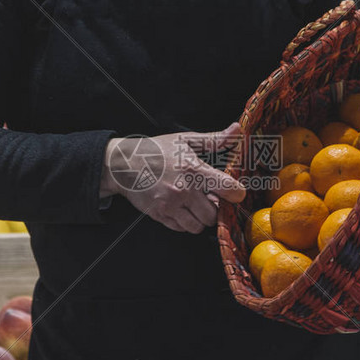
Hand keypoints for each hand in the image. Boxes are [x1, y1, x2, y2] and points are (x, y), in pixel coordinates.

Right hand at [100, 123, 246, 233]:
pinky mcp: (160, 215)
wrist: (123, 164)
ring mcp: (170, 205)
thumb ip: (214, 139)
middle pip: (214, 214)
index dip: (237, 193)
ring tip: (196, 205)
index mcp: (193, 170)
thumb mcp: (185, 141)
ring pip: (199, 225)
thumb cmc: (157, 150)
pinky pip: (182, 228)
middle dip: (215, 208)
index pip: (228, 189)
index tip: (235, 191)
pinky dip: (186, 222)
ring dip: (201, 218)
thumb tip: (237, 130)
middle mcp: (183, 190)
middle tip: (210, 198)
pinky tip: (183, 209)